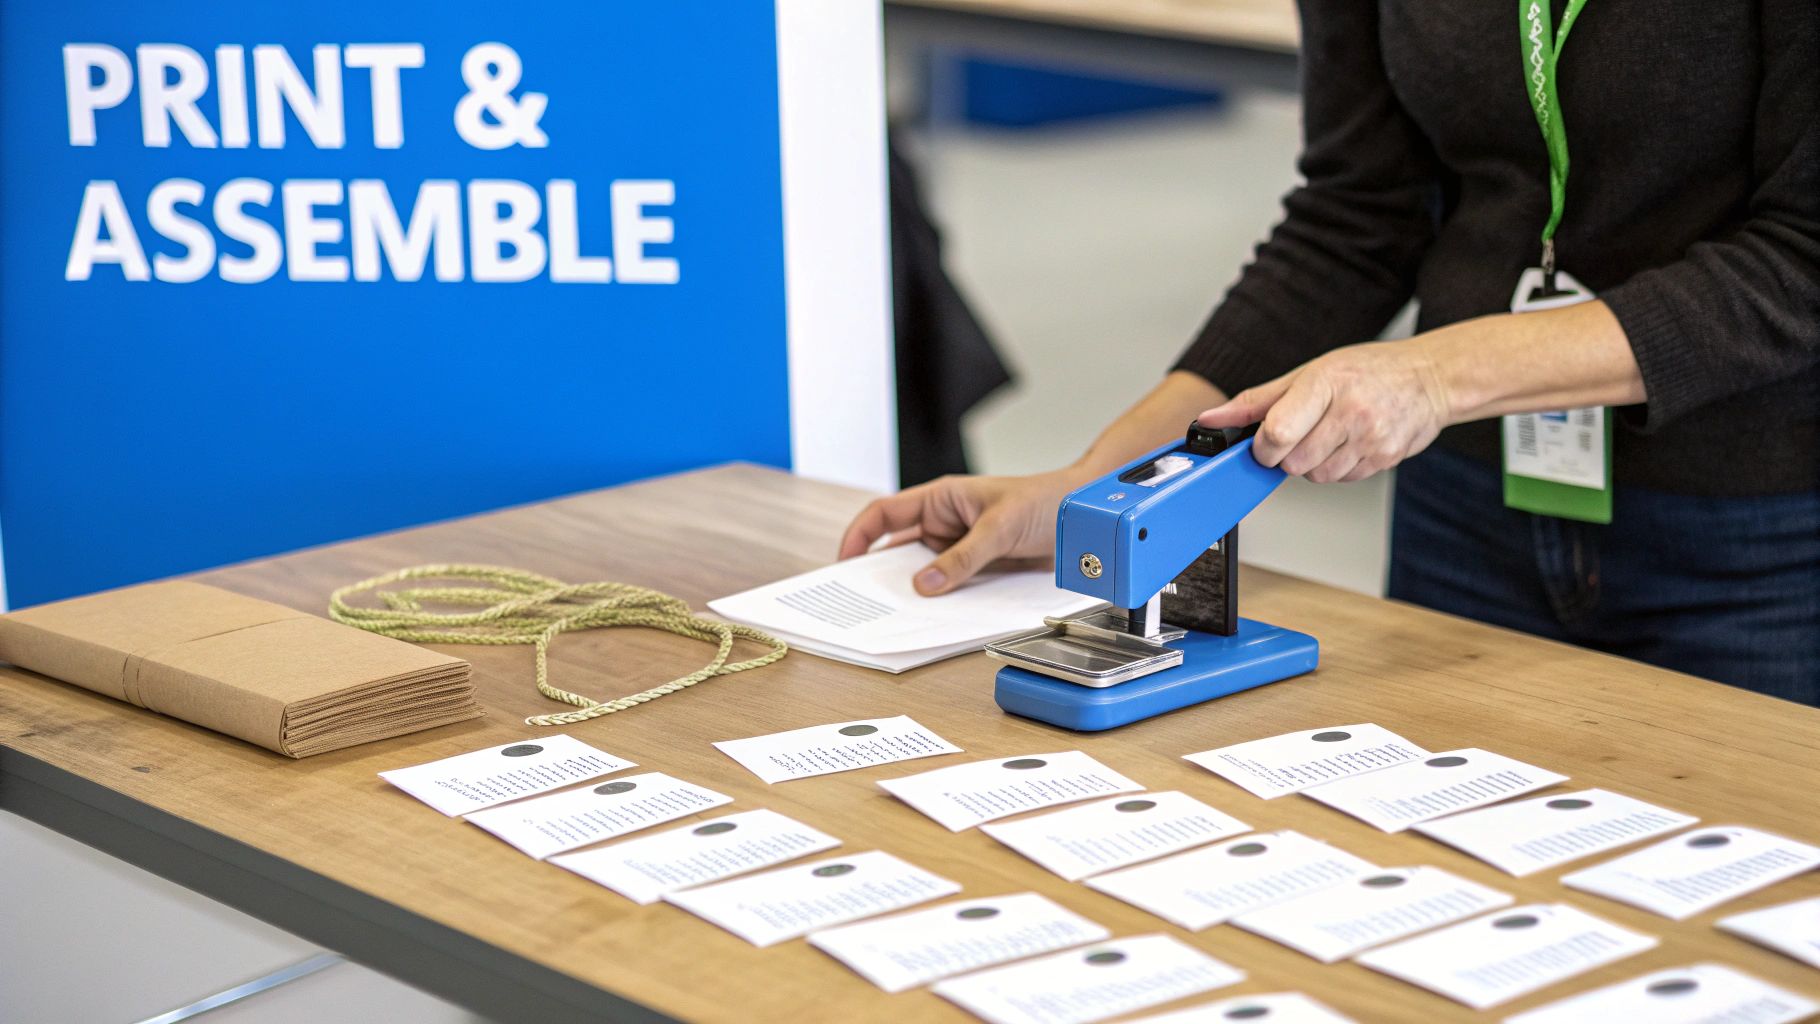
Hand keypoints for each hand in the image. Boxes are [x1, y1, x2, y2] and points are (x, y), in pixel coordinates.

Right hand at [837, 470, 1084, 595]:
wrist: (1084, 518)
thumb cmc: (1046, 501)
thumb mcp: (1001, 526)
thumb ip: (963, 557)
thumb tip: (925, 584)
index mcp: (941, 499)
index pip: (885, 514)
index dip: (859, 536)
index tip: (844, 563)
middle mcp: (945, 523)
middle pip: (898, 549)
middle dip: (879, 572)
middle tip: (861, 600)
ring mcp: (959, 549)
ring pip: (923, 573)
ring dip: (912, 592)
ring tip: (894, 614)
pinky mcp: (977, 570)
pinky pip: (951, 587)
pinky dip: (941, 601)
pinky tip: (934, 617)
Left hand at [1196, 339, 1451, 482]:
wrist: (1430, 378)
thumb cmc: (1366, 371)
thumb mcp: (1307, 372)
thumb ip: (1256, 401)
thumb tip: (1210, 420)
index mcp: (1326, 383)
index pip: (1277, 433)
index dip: (1262, 446)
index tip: (1264, 441)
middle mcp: (1351, 411)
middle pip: (1293, 462)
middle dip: (1287, 454)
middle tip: (1304, 431)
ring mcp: (1372, 437)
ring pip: (1316, 476)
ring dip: (1313, 463)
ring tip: (1330, 433)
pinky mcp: (1386, 459)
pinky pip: (1343, 479)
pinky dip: (1338, 466)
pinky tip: (1351, 442)